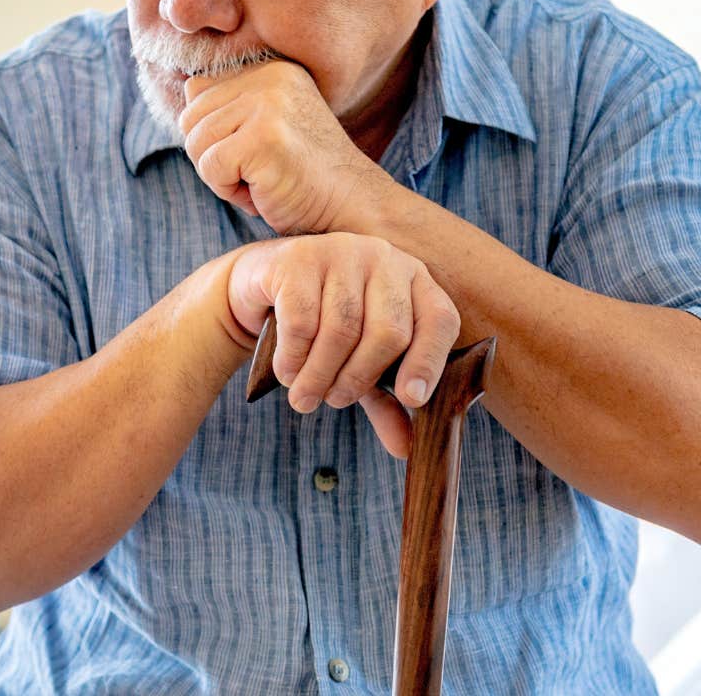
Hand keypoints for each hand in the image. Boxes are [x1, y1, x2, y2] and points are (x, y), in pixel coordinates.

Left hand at [178, 60, 389, 234]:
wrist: (352, 208)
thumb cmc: (304, 177)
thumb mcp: (269, 127)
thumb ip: (232, 104)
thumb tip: (188, 88)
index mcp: (272, 70)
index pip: (198, 92)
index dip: (215, 135)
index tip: (254, 153)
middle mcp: (270, 78)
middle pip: (190, 117)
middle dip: (212, 156)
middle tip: (256, 172)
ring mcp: (268, 106)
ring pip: (196, 143)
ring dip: (220, 176)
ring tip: (262, 181)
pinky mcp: (263, 138)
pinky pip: (209, 167)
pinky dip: (228, 191)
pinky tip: (262, 192)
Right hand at [223, 232, 461, 458]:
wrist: (262, 290)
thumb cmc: (323, 327)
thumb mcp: (358, 363)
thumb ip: (384, 400)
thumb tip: (406, 450)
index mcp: (414, 280)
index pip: (438, 320)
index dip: (429, 362)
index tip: (411, 399)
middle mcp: (384, 258)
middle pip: (388, 331)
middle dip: (358, 378)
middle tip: (334, 402)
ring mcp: (342, 251)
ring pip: (342, 329)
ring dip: (320, 375)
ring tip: (305, 397)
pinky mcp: (299, 257)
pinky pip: (302, 320)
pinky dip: (294, 357)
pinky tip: (287, 371)